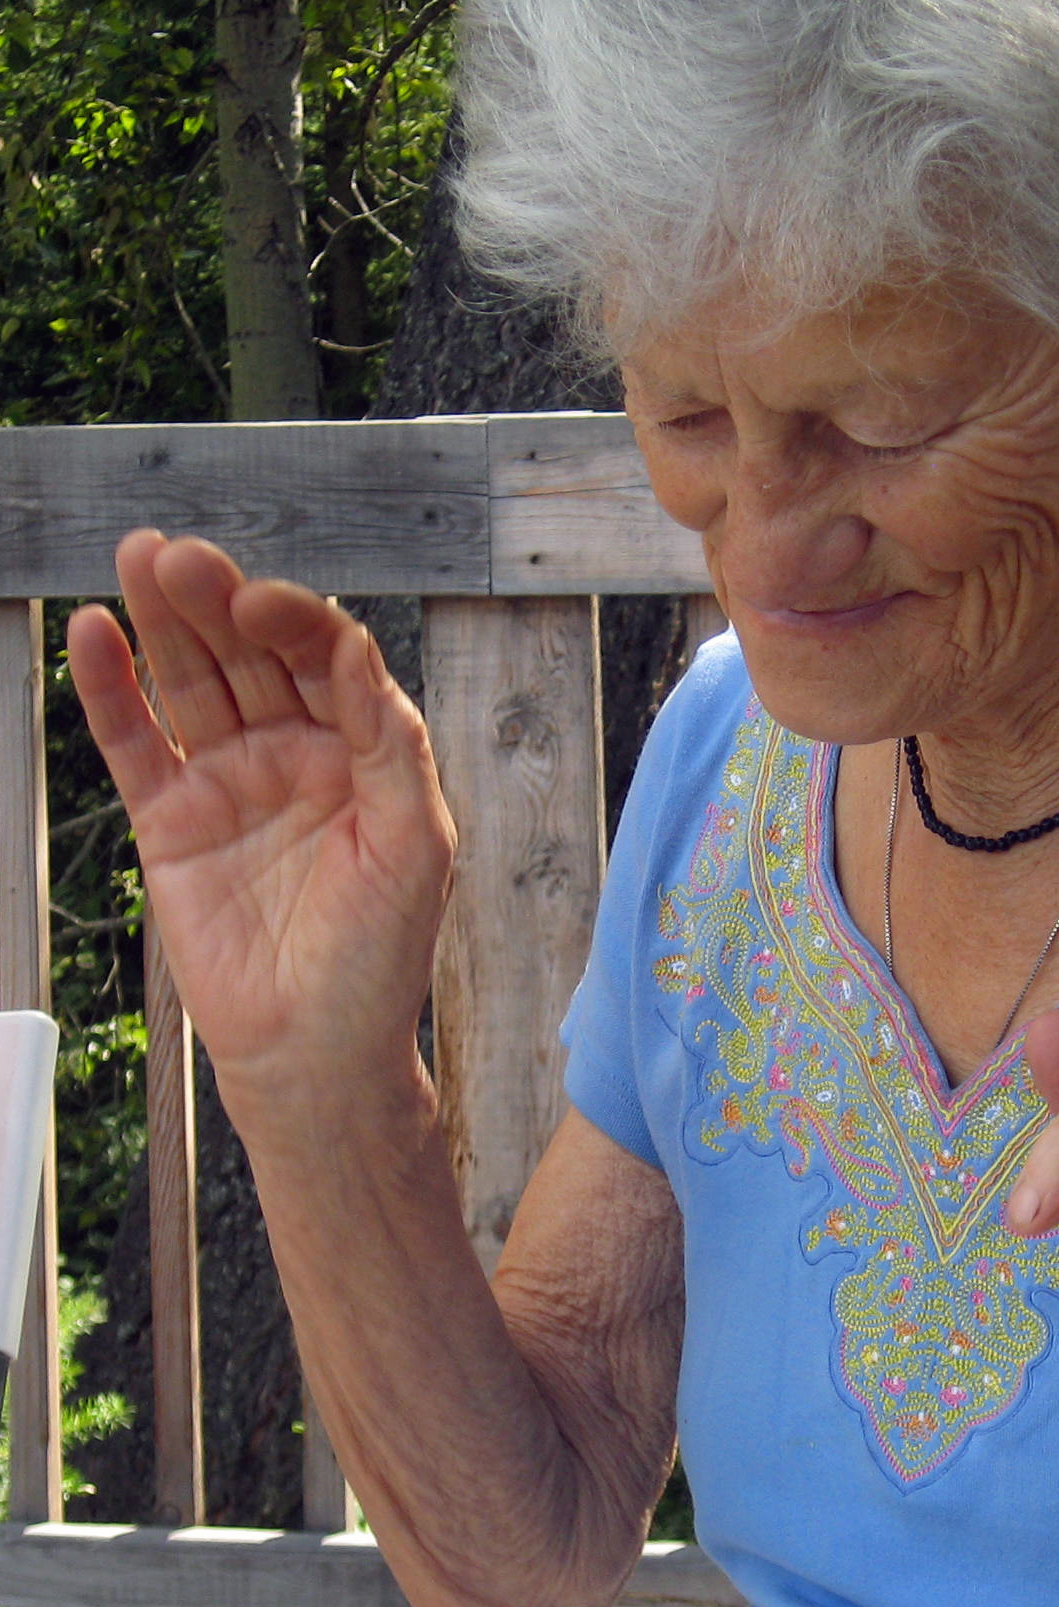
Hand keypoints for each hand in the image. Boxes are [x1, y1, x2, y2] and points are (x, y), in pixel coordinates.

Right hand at [66, 532, 454, 1117]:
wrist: (315, 1050)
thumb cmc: (382, 955)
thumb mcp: (415, 843)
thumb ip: (391, 742)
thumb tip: (359, 647)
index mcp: (366, 751)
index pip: (327, 659)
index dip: (295, 621)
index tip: (261, 601)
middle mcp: (298, 752)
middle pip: (251, 655)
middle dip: (218, 602)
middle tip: (180, 556)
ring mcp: (230, 780)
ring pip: (191, 681)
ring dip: (164, 621)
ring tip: (138, 559)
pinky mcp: (171, 818)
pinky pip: (135, 742)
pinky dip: (111, 689)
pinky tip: (95, 633)